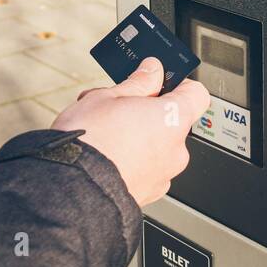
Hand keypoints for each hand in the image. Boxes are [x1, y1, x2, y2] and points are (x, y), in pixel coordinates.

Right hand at [51, 59, 211, 206]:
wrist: (70, 189)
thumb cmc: (89, 142)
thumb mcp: (108, 97)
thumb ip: (138, 83)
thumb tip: (152, 71)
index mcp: (172, 120)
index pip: (196, 94)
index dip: (177, 84)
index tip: (157, 80)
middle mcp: (175, 150)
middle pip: (170, 121)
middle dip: (146, 112)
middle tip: (117, 107)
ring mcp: (163, 175)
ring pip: (156, 146)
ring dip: (137, 137)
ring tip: (104, 132)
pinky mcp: (148, 194)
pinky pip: (146, 169)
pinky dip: (132, 161)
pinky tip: (107, 155)